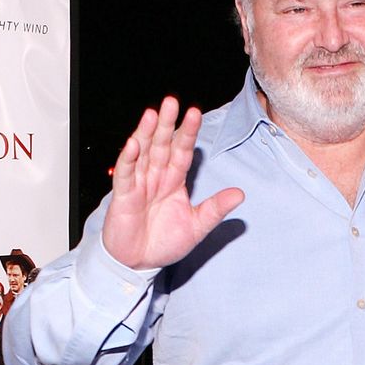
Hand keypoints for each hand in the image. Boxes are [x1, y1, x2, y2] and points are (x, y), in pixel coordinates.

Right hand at [102, 98, 244, 269]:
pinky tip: (133, 144)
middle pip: (161, 146)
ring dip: (146, 133)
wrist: (140, 263)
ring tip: (152, 113)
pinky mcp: (124, 196)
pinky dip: (129, 159)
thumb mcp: (197, 226)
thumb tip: (240, 194)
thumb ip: (216, 209)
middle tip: (171, 101)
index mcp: (174, 181)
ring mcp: (139, 185)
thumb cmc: (165, 243)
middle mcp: (156, 178)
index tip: (195, 113)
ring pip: (143, 153)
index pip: (182, 152)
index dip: (187, 134)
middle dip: (167, 124)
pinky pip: (126, 175)